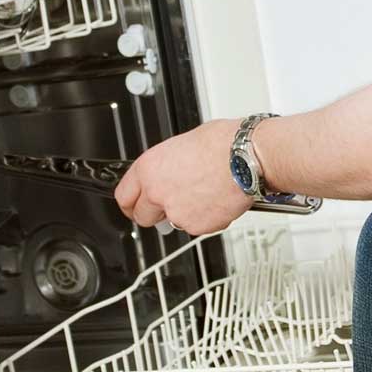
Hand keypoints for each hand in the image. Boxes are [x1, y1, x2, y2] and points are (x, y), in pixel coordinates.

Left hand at [114, 118, 252, 235]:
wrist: (247, 156)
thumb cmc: (222, 144)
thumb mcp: (182, 145)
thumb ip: (166, 166)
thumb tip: (168, 172)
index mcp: (149, 169)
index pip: (124, 197)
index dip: (131, 203)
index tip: (135, 206)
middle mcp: (157, 193)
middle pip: (142, 217)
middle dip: (154, 213)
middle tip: (170, 204)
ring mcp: (177, 213)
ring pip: (173, 222)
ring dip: (183, 214)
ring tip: (203, 193)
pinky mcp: (198, 226)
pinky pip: (196, 227)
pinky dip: (205, 219)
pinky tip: (215, 200)